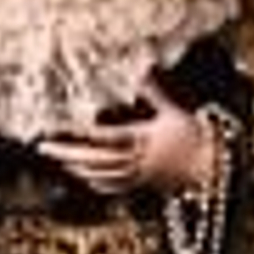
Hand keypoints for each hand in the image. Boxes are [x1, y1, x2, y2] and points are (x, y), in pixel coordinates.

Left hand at [39, 84, 209, 196]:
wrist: (209, 168)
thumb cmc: (192, 136)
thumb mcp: (173, 111)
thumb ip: (154, 91)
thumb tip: (142, 67)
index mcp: (142, 138)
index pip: (106, 136)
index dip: (82, 133)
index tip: (61, 127)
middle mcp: (136, 159)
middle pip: (95, 158)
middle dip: (68, 153)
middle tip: (43, 147)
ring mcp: (137, 175)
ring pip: (101, 174)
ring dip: (77, 167)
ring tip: (58, 159)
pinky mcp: (141, 185)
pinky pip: (113, 187)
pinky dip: (95, 182)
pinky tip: (82, 176)